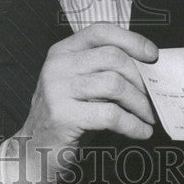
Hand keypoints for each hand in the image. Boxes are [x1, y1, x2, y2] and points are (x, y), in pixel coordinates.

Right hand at [7, 22, 157, 183]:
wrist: (32, 151)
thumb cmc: (66, 116)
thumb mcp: (79, 84)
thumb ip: (102, 69)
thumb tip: (146, 65)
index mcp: (62, 51)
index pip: (101, 32)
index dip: (131, 40)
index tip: (152, 55)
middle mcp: (58, 65)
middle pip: (113, 57)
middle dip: (140, 78)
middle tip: (152, 96)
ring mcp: (58, 89)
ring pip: (115, 84)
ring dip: (139, 103)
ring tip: (149, 115)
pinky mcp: (63, 116)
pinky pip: (110, 115)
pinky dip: (132, 124)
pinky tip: (142, 131)